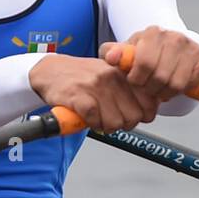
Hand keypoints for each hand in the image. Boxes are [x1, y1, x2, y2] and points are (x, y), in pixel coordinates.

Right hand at [28, 54, 158, 132]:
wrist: (50, 71)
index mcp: (123, 73)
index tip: (132, 117)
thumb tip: (148, 111)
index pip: (149, 103)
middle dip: (123, 125)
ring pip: (115, 122)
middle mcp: (111, 77)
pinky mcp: (78, 96)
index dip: (142, 116)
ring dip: (105, 127)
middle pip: (133, 117)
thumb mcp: (109, 75)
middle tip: (111, 121)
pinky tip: (86, 118)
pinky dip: (90, 124)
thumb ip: (129, 90)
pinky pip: (94, 120)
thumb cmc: (81, 76)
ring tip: (97, 119)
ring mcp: (94, 86)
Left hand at [100, 26, 198, 102]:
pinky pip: (193, 84)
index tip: (134, 81)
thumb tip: (111, 57)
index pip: (145, 63)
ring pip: (177, 84)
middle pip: (161, 77)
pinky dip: (182, 90)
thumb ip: (112, 53)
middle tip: (146, 88)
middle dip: (149, 88)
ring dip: (164, 92)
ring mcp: (192, 48)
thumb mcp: (125, 52)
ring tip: (157, 89)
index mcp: (153, 33)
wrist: (167, 48)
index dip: (137, 79)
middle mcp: (175, 38)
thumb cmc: (142, 52)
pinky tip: (173, 86)